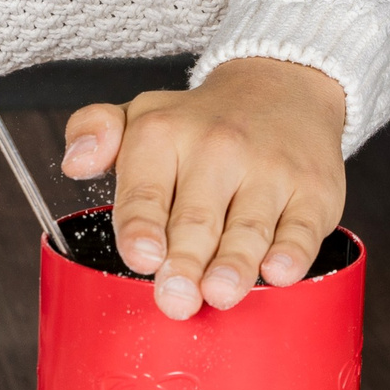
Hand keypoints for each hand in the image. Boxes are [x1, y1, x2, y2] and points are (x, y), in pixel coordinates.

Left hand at [59, 58, 346, 320]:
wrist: (282, 91)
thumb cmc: (199, 123)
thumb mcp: (140, 115)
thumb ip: (94, 134)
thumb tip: (75, 163)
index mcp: (163, 135)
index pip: (145, 192)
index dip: (142, 228)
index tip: (141, 257)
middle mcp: (217, 149)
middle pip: (196, 219)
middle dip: (184, 261)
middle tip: (174, 298)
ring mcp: (269, 171)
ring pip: (248, 227)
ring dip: (233, 264)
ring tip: (219, 293)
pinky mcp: (314, 192)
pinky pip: (303, 228)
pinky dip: (292, 252)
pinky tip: (278, 271)